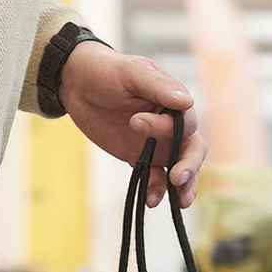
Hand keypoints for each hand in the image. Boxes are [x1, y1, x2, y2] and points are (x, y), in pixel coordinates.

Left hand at [59, 41, 207, 206]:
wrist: (78, 83)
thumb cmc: (108, 70)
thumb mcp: (132, 72)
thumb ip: (158, 87)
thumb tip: (187, 103)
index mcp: (174, 103)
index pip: (184, 123)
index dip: (165, 129)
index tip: (135, 122)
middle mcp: (171, 126)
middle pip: (193, 150)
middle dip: (190, 166)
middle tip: (178, 178)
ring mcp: (158, 144)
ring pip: (180, 168)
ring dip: (183, 186)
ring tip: (180, 201)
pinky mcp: (140, 157)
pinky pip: (155, 178)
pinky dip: (156, 190)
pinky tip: (152, 200)